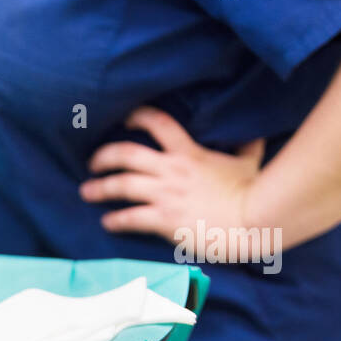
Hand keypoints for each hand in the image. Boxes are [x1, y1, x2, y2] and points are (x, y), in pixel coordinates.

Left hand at [80, 107, 265, 260]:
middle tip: (92, 163)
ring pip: (121, 185)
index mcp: (189, 153)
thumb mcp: (250, 162)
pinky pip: (130, 218)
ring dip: (100, 188)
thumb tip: (254, 135)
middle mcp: (172, 170)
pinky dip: (115, 220)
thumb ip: (246, 146)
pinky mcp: (164, 219)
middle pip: (126, 154)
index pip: (159, 123)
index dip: (138, 117)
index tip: (125, 120)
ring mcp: (166, 194)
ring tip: (86, 192)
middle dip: (104, 156)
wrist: (254, 221)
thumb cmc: (254, 192)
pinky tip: (106, 223)